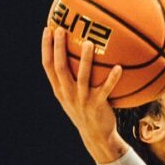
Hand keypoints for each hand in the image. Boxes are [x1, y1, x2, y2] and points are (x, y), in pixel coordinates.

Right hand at [41, 27, 125, 161]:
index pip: (48, 65)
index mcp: (59, 89)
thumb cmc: (85, 110)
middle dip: (59, 48)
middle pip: (60, 68)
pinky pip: (105, 90)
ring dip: (85, 60)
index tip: (47, 29)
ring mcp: (82, 100)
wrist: (96, 135)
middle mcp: (68, 94)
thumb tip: (74, 53)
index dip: (46, 47)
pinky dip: (112, 79)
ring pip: (82, 77)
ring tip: (89, 43)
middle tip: (62, 29)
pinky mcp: (97, 106)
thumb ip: (70, 77)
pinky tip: (119, 67)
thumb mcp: (72, 95)